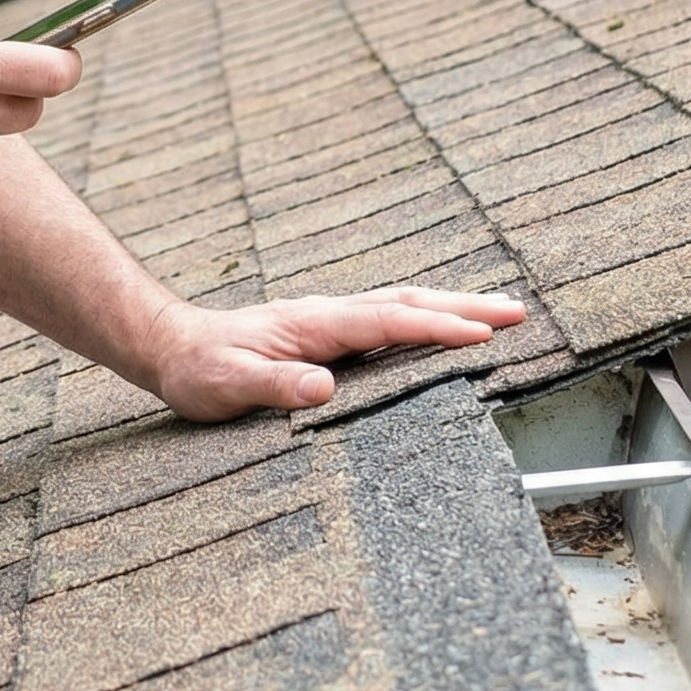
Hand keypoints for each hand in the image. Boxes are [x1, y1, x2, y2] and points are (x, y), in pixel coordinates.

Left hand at [143, 287, 528, 420]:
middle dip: (464, 306)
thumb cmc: (198, 370)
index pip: (386, 322)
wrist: (172, 348)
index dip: (434, 328)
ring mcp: (330, 321)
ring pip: (401, 306)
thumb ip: (274, 385)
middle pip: (406, 303)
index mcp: (313, 324)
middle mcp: (327, 315)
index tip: (482, 334)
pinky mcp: (329, 334)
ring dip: (451, 306)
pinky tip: (444, 326)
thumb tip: (323, 387)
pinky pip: (388, 320)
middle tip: (518, 312)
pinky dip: (425, 317)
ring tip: (501, 312)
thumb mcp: (227, 385)